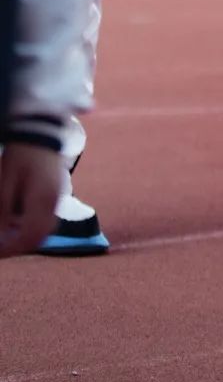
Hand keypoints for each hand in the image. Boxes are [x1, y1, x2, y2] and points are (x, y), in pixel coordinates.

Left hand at [0, 143, 63, 257]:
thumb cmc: (20, 155)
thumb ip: (2, 210)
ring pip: (44, 230)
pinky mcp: (56, 193)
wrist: (40, 131)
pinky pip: (46, 219)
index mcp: (41, 201)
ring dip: (26, 238)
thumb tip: (1, 235)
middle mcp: (54, 203)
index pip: (29, 237)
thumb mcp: (5, 182)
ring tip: (6, 236)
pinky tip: (16, 223)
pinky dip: (32, 227)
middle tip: (1, 247)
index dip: (11, 249)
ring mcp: (57, 198)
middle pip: (39, 237)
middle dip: (18, 247)